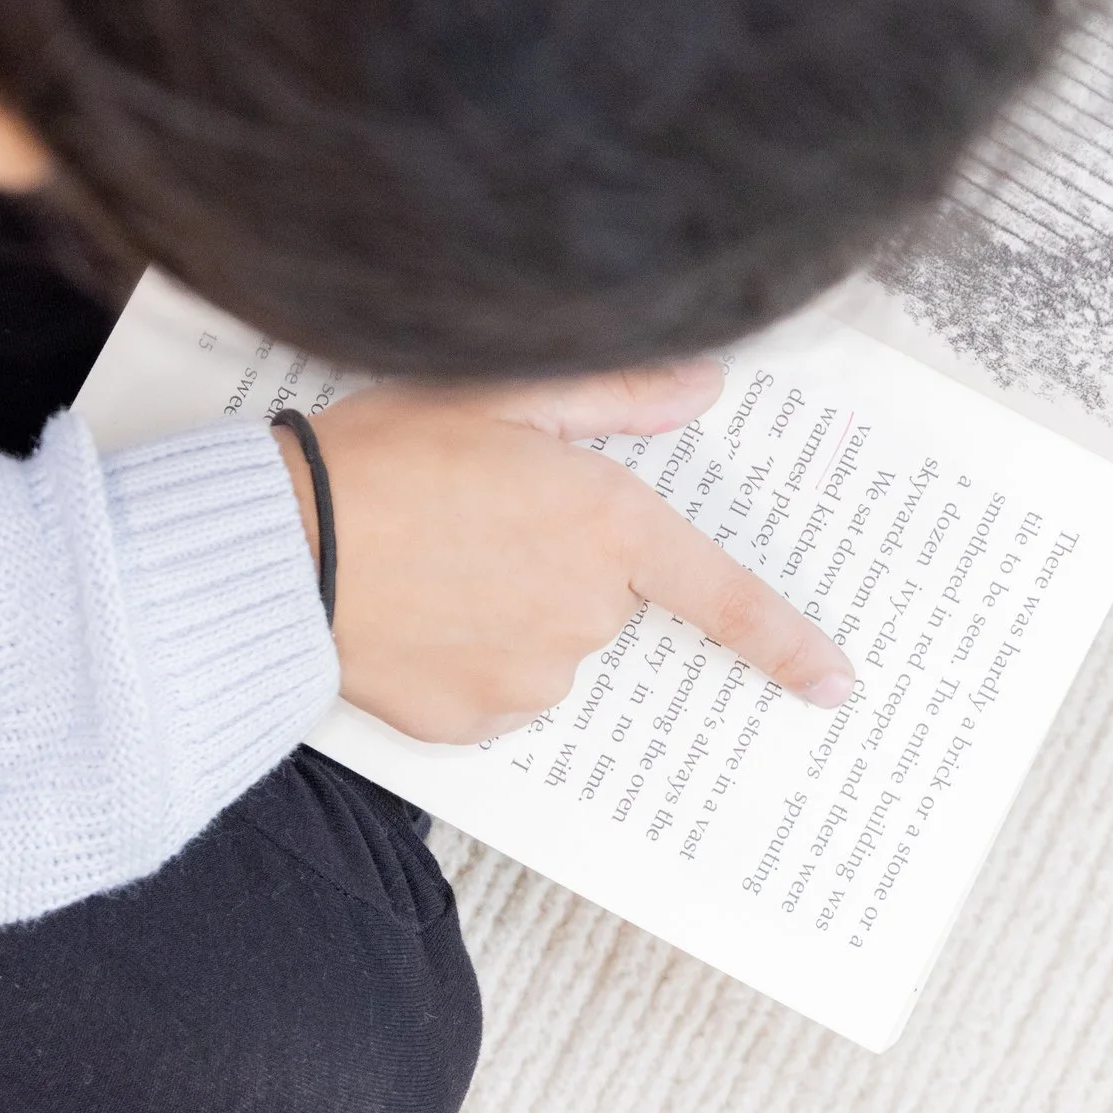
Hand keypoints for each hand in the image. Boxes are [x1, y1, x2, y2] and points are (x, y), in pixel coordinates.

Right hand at [272, 363, 854, 745]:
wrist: (274, 549)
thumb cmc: (379, 456)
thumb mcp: (498, 394)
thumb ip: (614, 395)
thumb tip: (702, 388)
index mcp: (606, 528)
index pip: (722, 596)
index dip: (786, 643)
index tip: (838, 684)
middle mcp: (583, 616)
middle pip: (603, 601)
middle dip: (558, 565)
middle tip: (475, 521)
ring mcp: (529, 679)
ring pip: (546, 648)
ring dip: (507, 614)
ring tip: (425, 563)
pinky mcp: (470, 724)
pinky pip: (491, 694)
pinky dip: (462, 661)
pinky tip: (409, 615)